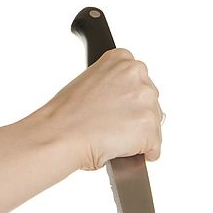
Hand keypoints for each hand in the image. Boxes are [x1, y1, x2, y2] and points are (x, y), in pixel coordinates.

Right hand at [38, 48, 162, 170]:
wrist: (58, 136)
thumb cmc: (64, 115)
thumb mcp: (88, 83)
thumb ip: (114, 85)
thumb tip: (127, 104)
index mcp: (122, 59)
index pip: (139, 81)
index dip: (125, 99)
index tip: (112, 107)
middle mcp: (137, 75)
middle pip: (150, 102)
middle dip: (134, 116)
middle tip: (109, 124)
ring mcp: (145, 101)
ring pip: (154, 125)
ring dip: (137, 135)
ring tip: (111, 136)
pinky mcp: (149, 127)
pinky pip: (154, 148)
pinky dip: (140, 153)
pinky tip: (119, 149)